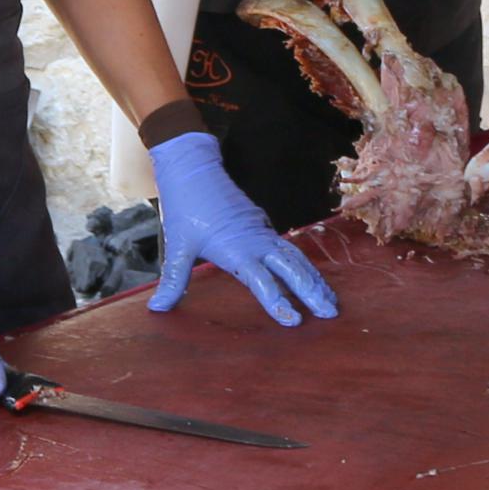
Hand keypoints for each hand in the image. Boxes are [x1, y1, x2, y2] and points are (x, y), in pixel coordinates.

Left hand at [145, 130, 339, 325]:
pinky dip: (305, 265)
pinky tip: (314, 277)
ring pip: (296, 258)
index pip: (262, 281)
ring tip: (331, 301)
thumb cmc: (185, 206)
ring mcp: (263, 232)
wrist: (194, 168)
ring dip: (314, 279)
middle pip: (291, 269)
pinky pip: (290, 249)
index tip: (294, 321)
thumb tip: (158, 309)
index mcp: (236, 249)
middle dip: (311, 292)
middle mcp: (256, 241)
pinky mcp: (264, 226)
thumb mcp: (178, 245)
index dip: (278, 301)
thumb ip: (173, 280)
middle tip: (329, 314)